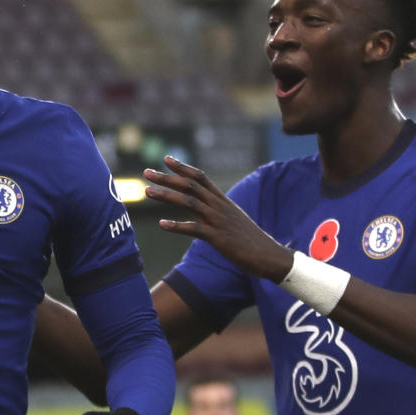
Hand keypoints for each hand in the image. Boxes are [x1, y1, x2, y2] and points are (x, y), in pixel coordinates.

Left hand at [144, 156, 291, 281]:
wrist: (269, 256)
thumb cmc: (250, 240)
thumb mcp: (233, 219)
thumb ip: (217, 210)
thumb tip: (202, 206)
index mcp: (222, 201)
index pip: (200, 177)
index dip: (183, 167)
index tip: (166, 159)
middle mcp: (219, 207)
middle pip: (190, 186)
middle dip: (167, 178)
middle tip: (146, 172)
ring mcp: (219, 221)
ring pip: (189, 203)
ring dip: (166, 196)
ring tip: (147, 191)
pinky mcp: (218, 238)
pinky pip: (195, 229)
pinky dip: (177, 226)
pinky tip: (162, 225)